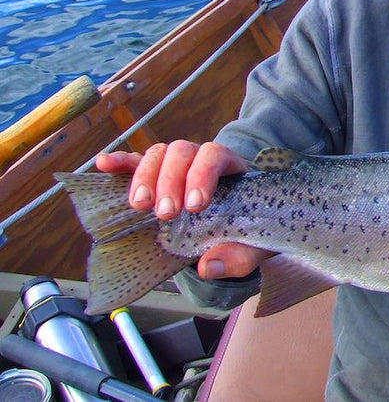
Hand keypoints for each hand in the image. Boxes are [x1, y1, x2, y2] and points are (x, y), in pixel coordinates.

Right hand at [97, 143, 271, 279]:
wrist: (243, 223)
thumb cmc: (251, 227)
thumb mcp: (254, 243)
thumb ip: (239, 255)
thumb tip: (208, 267)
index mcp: (231, 167)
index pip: (215, 155)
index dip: (203, 174)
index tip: (196, 206)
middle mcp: (201, 159)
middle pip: (182, 151)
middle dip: (171, 180)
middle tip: (166, 214)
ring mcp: (176, 166)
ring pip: (158, 154)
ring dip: (145, 175)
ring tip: (140, 205)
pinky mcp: (155, 177)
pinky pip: (135, 162)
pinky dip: (120, 162)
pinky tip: (104, 165)